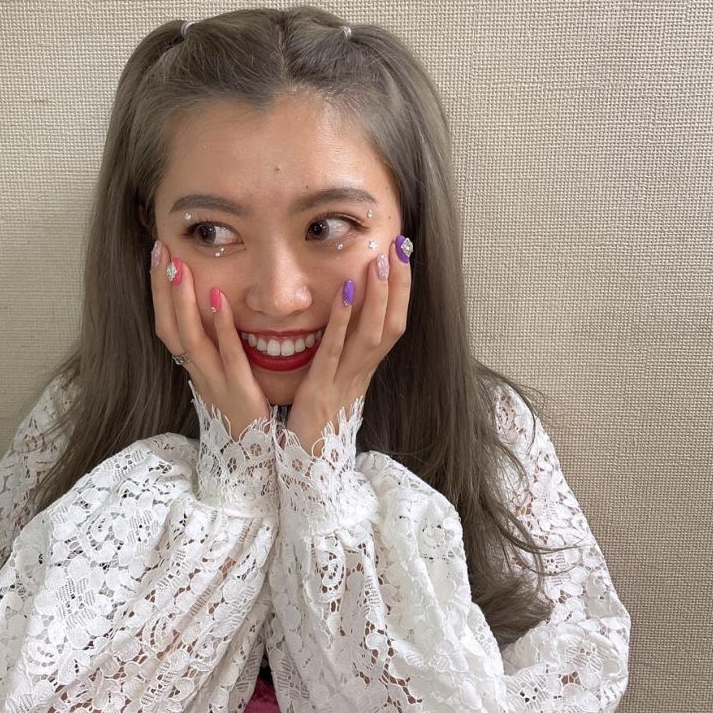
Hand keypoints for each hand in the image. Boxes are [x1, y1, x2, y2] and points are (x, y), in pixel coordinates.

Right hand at [150, 240, 271, 439]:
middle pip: (169, 326)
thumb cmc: (242, 411)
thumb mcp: (223, 375)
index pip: (167, 324)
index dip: (159, 292)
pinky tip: (218, 299)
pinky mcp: (238, 388)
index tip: (158, 256)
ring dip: (182, 302)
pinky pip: (226, 355)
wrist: (253, 456)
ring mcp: (215, 380)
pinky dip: (220, 327)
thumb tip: (216, 311)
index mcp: (194, 366)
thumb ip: (218, 346)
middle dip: (161, 288)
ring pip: (189, 338)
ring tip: (179, 268)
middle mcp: (198, 371)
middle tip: (159, 251)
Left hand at [284, 236, 412, 456]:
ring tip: (379, 261)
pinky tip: (345, 293)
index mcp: (365, 369)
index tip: (403, 256)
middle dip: (398, 285)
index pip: (393, 324)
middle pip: (391, 324)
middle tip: (400, 247)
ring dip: (378, 296)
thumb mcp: (335, 380)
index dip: (402, 291)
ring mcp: (344, 381)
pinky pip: (335, 351)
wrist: (308, 465)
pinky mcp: (321, 389)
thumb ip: (342, 351)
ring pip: (371, 335)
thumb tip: (347, 318)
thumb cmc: (318, 421)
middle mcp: (361, 372)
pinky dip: (343, 320)